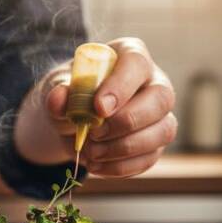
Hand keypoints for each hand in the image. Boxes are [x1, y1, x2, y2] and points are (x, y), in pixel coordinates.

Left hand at [15, 37, 175, 177]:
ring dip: (124, 148)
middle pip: (161, 99)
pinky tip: (96, 165)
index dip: (120, 86)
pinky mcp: (156, 143)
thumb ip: (58, 91)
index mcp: (131, 55)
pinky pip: (150, 158)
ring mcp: (160, 115)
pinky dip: (120, 167)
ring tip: (92, 152)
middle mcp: (155, 82)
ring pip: (162, 131)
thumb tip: (58, 100)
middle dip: (126, 121)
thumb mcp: (59, 86)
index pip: (136, 64)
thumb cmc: (73, 92)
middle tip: (94, 133)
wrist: (74, 117)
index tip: (98, 108)